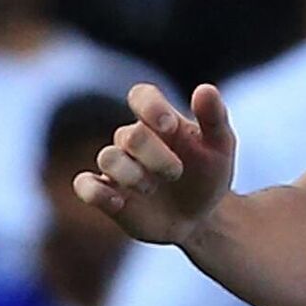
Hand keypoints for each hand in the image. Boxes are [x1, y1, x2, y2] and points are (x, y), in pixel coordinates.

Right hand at [74, 82, 237, 246]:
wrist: (201, 216)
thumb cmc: (209, 173)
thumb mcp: (221, 145)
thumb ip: (214, 117)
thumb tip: (205, 89)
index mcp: (160, 120)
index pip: (141, 95)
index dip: (150, 107)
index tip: (170, 127)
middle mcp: (134, 140)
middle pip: (129, 134)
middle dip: (155, 154)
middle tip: (177, 172)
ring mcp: (118, 166)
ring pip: (107, 157)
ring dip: (132, 174)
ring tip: (154, 188)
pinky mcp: (106, 194)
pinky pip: (84, 185)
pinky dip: (96, 192)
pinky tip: (121, 202)